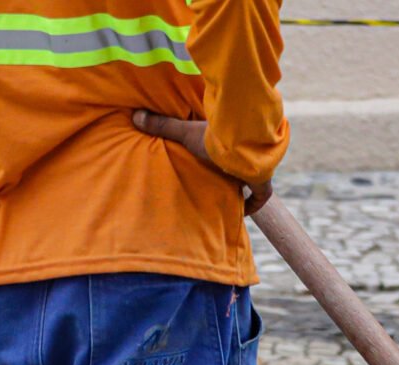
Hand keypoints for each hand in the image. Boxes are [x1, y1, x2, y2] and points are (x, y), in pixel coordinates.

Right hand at [133, 110, 272, 216]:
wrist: (242, 144)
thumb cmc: (215, 136)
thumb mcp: (185, 133)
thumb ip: (163, 126)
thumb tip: (135, 116)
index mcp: (226, 142)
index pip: (224, 148)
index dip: (219, 154)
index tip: (210, 159)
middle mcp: (242, 154)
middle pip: (238, 166)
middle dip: (231, 174)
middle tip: (218, 183)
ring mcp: (255, 168)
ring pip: (251, 179)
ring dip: (242, 188)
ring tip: (228, 200)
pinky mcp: (262, 181)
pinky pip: (262, 196)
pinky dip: (254, 205)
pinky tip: (243, 213)